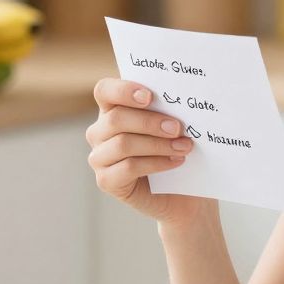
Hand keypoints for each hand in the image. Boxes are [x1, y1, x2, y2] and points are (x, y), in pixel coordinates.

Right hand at [86, 78, 214, 225]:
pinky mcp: (106, 180)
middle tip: (177, 127)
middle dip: (150, 122)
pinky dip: (156, 163)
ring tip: (184, 146)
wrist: (182, 193)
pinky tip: (176, 161)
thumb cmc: (175, 150)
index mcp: (111, 109)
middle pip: (115, 119)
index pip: (104, 91)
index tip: (149, 96)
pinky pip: (129, 167)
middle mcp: (99, 132)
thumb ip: (167, 110)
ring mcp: (99, 157)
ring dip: (157, 144)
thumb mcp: (171, 126)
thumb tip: (181, 99)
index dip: (123, 91)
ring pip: (123, 144)